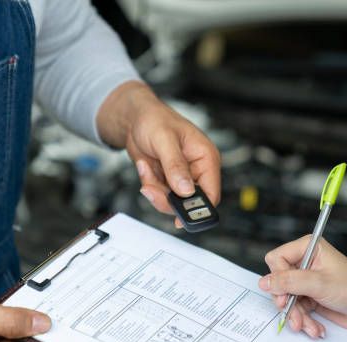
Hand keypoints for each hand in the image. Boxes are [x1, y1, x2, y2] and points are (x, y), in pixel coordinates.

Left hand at [97, 81, 220, 226]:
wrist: (134, 119)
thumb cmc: (155, 119)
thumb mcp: (165, 139)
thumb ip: (176, 165)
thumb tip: (186, 190)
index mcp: (206, 158)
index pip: (211, 192)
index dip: (199, 209)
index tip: (182, 218)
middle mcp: (196, 170)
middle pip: (190, 202)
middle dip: (168, 198)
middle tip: (152, 189)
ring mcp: (181, 177)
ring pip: (172, 201)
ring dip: (155, 190)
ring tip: (146, 169)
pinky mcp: (167, 181)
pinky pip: (159, 195)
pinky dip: (149, 185)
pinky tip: (145, 166)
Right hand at [258, 236, 346, 338]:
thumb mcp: (320, 284)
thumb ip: (289, 281)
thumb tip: (264, 282)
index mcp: (309, 248)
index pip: (276, 258)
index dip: (277, 277)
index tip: (284, 294)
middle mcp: (306, 262)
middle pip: (278, 280)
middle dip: (286, 301)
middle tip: (290, 312)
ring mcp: (308, 281)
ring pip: (286, 298)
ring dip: (296, 315)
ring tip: (307, 326)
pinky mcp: (311, 297)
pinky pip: (296, 309)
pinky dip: (304, 320)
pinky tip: (315, 328)